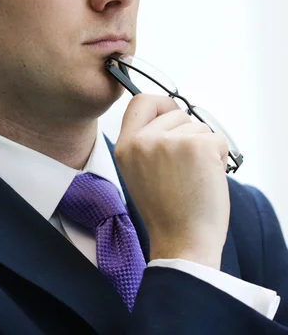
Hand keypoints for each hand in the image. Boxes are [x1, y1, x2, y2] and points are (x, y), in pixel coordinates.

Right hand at [114, 94, 229, 269]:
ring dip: (204, 147)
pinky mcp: (196, 147)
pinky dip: (219, 157)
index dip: (159, 104)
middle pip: (175, 112)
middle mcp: (142, 141)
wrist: (182, 243)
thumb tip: (172, 116)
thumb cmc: (167, 212)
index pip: (140, 101)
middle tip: (186, 166)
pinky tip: (207, 179)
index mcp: (125, 146)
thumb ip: (147, 142)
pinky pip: (217, 138)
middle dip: (188, 133)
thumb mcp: (139, 172)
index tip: (171, 115)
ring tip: (194, 177)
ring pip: (198, 126)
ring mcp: (169, 142)